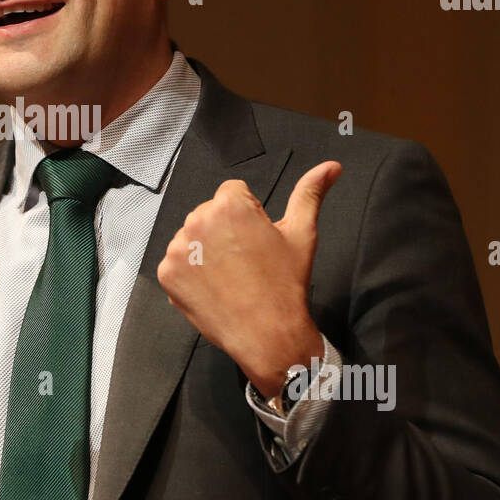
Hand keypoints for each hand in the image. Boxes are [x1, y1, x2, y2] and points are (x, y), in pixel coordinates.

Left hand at [155, 161, 341, 397]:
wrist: (267, 334)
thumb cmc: (286, 282)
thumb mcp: (301, 233)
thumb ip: (310, 193)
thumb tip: (332, 165)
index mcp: (229, 204)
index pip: (233, 193)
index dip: (249, 215)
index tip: (258, 241)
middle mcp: (197, 220)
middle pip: (209, 213)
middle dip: (225, 230)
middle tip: (246, 260)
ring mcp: (178, 249)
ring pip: (192, 237)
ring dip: (206, 249)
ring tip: (230, 275)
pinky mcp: (167, 274)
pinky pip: (178, 262)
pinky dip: (191, 272)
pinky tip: (213, 287)